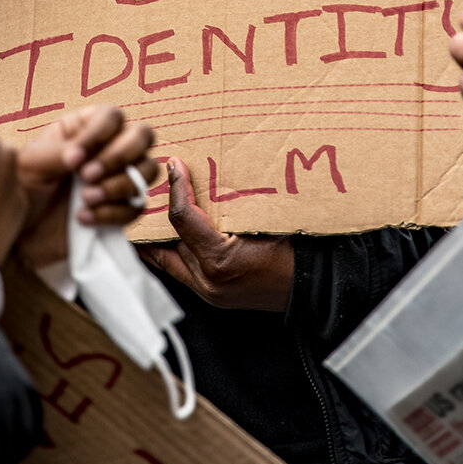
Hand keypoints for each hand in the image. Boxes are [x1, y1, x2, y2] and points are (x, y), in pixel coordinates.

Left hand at [14, 104, 158, 268]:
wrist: (17, 236)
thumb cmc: (20, 189)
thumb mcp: (29, 165)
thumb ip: (56, 153)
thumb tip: (80, 155)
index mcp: (85, 128)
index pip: (112, 116)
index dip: (99, 135)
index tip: (73, 159)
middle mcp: (107, 148)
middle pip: (142, 136)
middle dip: (119, 156)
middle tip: (87, 176)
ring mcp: (118, 179)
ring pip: (148, 170)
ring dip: (119, 185)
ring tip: (86, 199)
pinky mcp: (121, 210)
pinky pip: (136, 206)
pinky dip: (112, 213)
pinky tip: (82, 219)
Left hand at [140, 159, 293, 311]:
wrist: (314, 287)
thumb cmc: (296, 252)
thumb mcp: (264, 218)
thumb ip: (231, 200)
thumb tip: (206, 172)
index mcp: (220, 260)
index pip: (183, 217)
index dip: (177, 187)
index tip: (175, 167)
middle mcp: (208, 281)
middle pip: (167, 240)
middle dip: (156, 213)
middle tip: (149, 189)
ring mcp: (209, 292)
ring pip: (167, 260)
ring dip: (158, 236)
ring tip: (148, 213)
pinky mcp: (213, 296)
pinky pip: (180, 272)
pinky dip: (171, 251)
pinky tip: (166, 236)